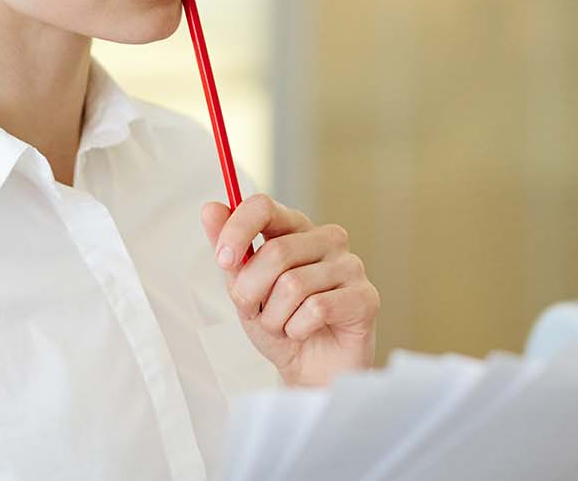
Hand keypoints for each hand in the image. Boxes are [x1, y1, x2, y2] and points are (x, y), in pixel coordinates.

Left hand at [200, 194, 379, 386]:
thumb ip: (230, 250)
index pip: (265, 206)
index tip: (223, 259)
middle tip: (255, 312)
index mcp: (295, 229)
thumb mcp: (244, 289)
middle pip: (275, 252)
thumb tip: (211, 208)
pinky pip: (317, 308)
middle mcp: (327, 239)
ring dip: (274, 318)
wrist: (309, 372)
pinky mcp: (366, 296)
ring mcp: (351, 266)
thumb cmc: (281, 326)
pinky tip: (304, 332)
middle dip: (252, 292)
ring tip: (282, 326)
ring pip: (293, 285)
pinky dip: (297, 329)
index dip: (238, 230)